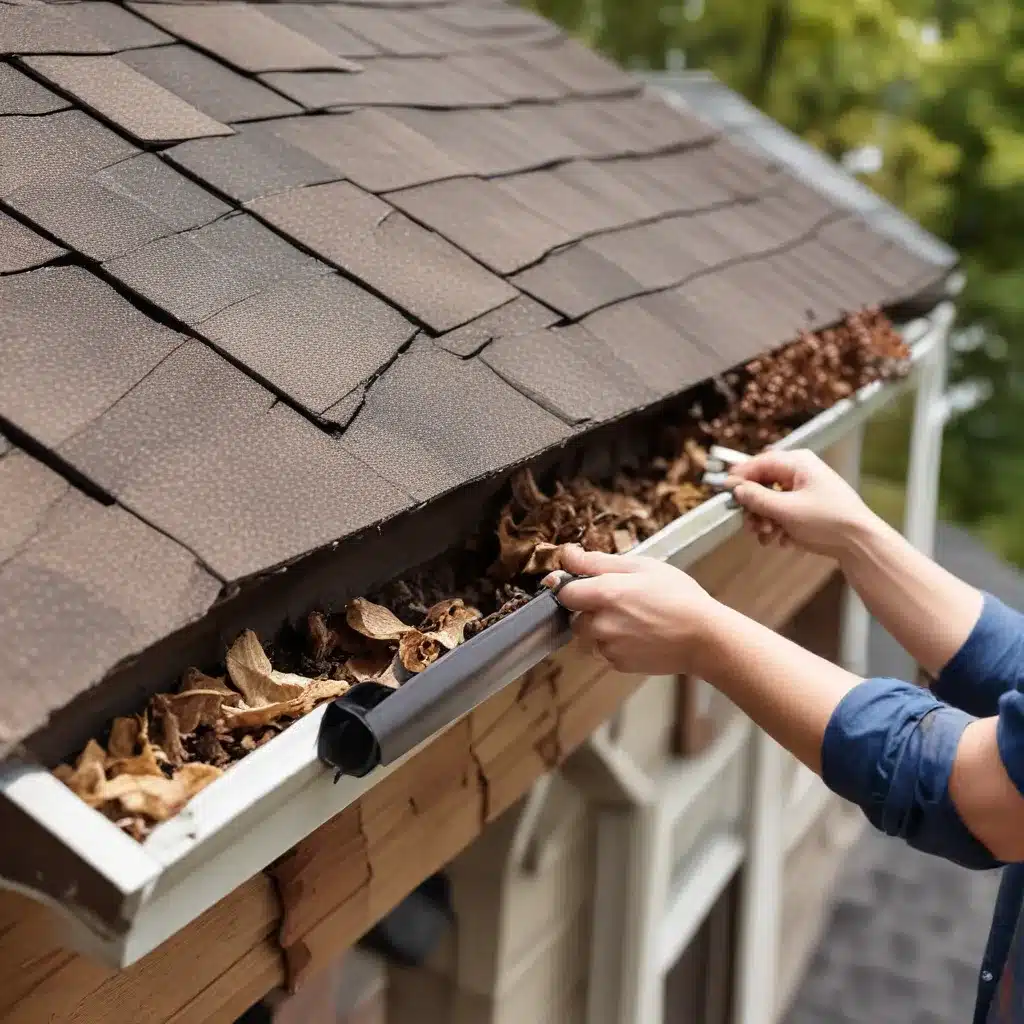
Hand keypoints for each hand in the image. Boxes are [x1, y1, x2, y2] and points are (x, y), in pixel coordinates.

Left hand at [542, 545, 723, 675]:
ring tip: (635, 619)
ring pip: (591, 636)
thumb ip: (598, 562)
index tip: (584, 583)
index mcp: (604, 593)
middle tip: (623, 601)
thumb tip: (566, 555)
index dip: (571, 586)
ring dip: (603, 628)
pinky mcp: (619, 664)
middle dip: (591, 609)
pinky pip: (606, 651)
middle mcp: (601, 623)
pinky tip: (641, 635)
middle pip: (575, 617)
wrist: (705, 637)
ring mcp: (609, 647)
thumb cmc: (679, 596)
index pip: (563, 592)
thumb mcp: (642, 566)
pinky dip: (617, 644)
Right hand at [728, 449, 877, 558]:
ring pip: (771, 502)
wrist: (860, 544)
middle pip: (763, 484)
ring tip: (768, 536)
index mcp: (798, 463)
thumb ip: (757, 498)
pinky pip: (783, 513)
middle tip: (751, 525)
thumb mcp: (786, 509)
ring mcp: (805, 492)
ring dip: (764, 520)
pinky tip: (783, 541)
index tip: (725, 492)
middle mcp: (800, 473)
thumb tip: (736, 489)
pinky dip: (778, 527)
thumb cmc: (827, 520)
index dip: (740, 477)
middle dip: (755, 507)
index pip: (759, 462)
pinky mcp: (808, 509)